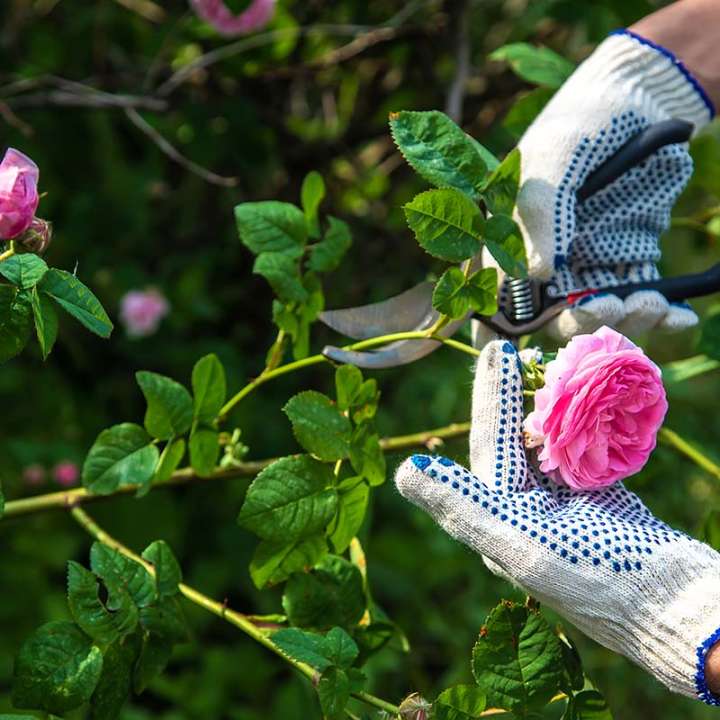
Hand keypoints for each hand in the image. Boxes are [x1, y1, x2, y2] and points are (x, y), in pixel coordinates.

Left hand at [394, 340, 719, 703]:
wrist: (681, 610)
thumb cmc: (603, 583)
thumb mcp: (525, 547)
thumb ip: (464, 507)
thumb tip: (406, 471)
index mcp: (500, 523)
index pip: (489, 448)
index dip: (491, 399)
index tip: (497, 353)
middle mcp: (523, 515)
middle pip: (512, 441)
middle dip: (510, 395)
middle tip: (508, 347)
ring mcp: (562, 507)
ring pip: (544, 444)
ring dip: (543, 406)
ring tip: (544, 364)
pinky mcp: (597, 502)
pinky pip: (580, 453)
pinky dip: (580, 424)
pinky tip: (580, 398)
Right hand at [500, 30, 713, 338]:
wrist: (644, 99)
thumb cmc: (583, 122)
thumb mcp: (556, 158)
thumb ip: (541, 214)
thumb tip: (538, 277)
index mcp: (509, 243)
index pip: (494, 304)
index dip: (500, 339)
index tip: (524, 354)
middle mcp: (545, 264)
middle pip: (551, 322)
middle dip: (580, 326)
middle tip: (609, 308)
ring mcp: (588, 267)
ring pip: (598, 320)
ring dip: (623, 325)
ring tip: (652, 303)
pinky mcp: (629, 265)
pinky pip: (640, 305)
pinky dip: (661, 320)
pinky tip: (678, 316)